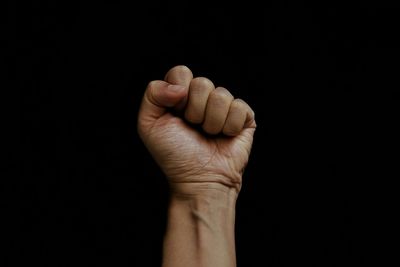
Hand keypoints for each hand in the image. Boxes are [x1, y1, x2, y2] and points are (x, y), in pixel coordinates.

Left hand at [137, 65, 255, 196]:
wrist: (199, 180)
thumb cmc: (174, 155)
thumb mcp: (149, 124)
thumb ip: (152, 94)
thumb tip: (180, 86)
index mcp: (180, 96)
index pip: (181, 72)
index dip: (178, 94)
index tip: (176, 114)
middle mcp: (203, 99)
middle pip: (202, 82)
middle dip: (194, 111)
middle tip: (193, 128)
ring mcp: (224, 107)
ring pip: (221, 95)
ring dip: (211, 122)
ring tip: (208, 135)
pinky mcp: (244, 117)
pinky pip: (239, 106)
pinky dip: (229, 126)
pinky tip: (224, 137)